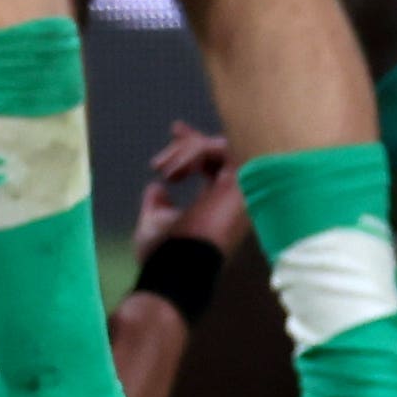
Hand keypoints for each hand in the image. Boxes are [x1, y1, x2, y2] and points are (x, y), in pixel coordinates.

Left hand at [134, 123, 243, 257]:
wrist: (175, 265)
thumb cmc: (164, 252)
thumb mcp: (155, 222)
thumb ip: (158, 204)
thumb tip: (158, 188)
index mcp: (216, 205)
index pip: (214, 165)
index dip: (195, 144)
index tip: (176, 130)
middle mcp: (232, 197)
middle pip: (221, 152)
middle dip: (193, 138)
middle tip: (174, 131)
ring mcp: (239, 190)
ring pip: (220, 146)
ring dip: (186, 149)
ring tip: (164, 170)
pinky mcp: (240, 183)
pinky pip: (220, 148)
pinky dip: (193, 152)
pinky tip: (175, 174)